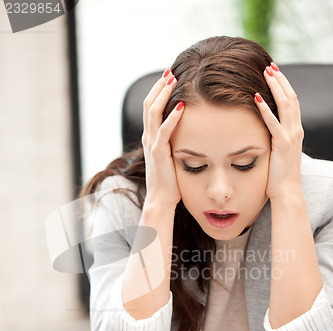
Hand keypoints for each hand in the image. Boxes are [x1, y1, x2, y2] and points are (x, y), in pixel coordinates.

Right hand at [142, 69, 184, 208]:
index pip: (151, 107)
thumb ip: (176, 141)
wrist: (161, 198)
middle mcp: (148, 137)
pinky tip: (181, 105)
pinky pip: (163, 131)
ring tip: (173, 79)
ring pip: (153, 112)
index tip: (170, 76)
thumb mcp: (172, 155)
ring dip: (163, 94)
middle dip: (159, 86)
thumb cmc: (170, 180)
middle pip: (148, 103)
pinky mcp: (158, 153)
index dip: (158, 90)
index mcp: (151, 136)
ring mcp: (151, 144)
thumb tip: (189, 129)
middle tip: (170, 70)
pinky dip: (171, 117)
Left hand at [254, 63, 303, 200]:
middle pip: (290, 98)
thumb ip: (274, 138)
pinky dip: (265, 110)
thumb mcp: (277, 151)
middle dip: (280, 80)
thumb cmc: (278, 175)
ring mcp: (290, 137)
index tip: (273, 73)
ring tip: (266, 73)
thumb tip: (263, 130)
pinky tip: (256, 98)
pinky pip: (273, 123)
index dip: (283, 86)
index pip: (291, 102)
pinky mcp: (282, 145)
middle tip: (269, 66)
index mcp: (295, 131)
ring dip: (275, 87)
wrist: (287, 191)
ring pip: (285, 105)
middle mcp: (296, 130)